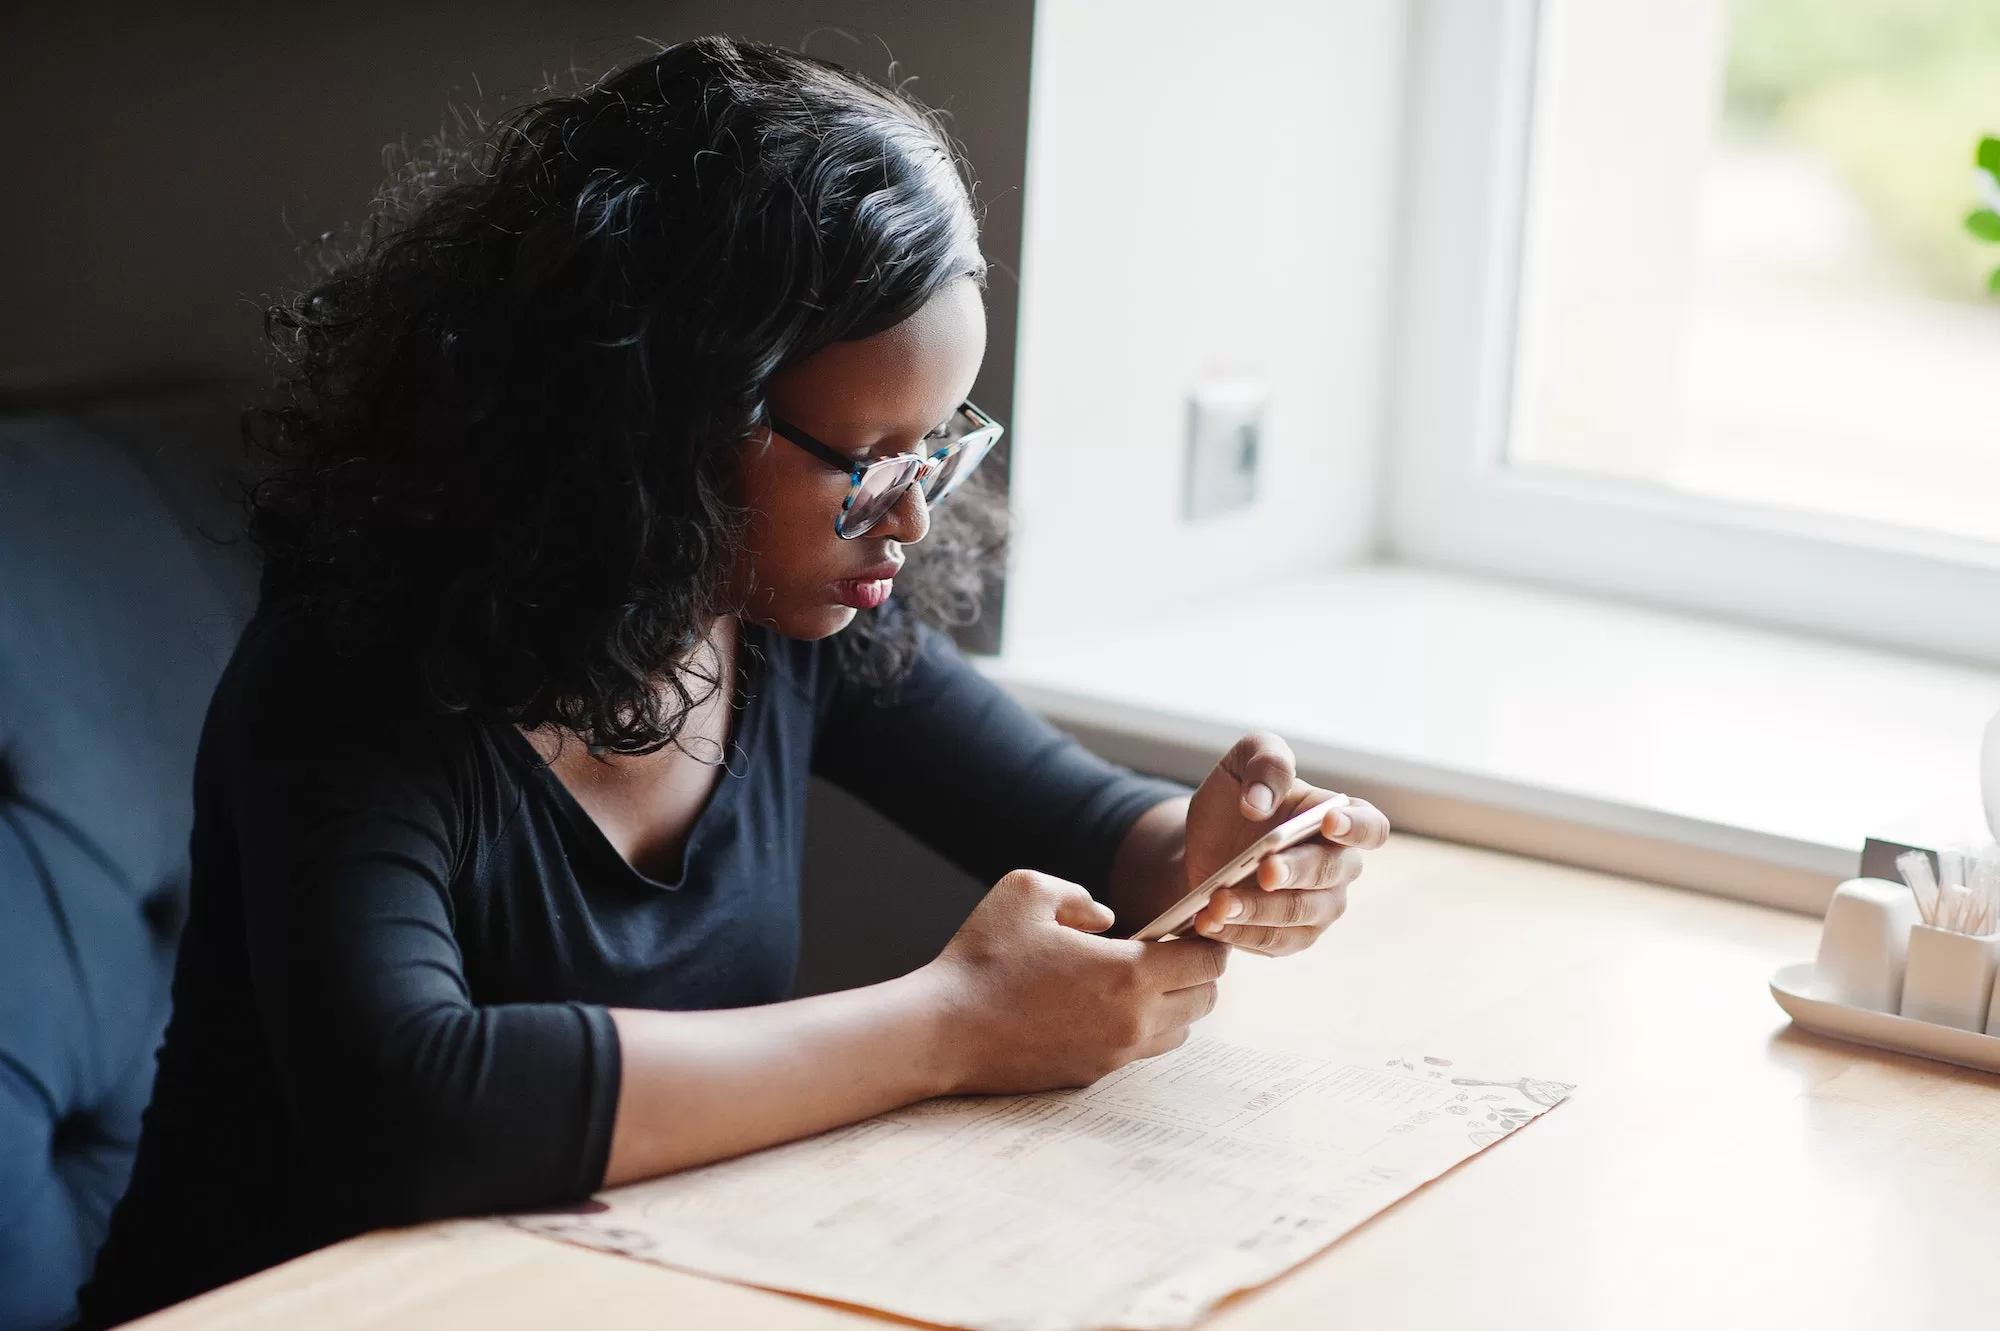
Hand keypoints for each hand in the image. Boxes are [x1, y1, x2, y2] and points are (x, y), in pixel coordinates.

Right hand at [923, 870, 1227, 1093]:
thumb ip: (1079, 896)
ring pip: (1178, 1032)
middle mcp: (1134, 1020)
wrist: (943, 1031)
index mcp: (1129, 972)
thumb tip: (1108, 918)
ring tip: (1132, 981)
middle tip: (1163, 951)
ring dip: (1171, 1004)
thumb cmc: (983, 958)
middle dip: (1195, 973)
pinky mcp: (1092, 1075)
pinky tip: (1098, 1006)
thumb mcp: (1026, 892)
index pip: (1207, 961)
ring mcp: (1115, 1054)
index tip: (1186, 927)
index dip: (1205, 939)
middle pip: (1204, 1000)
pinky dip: (1138, 1028)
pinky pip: (1139, 1051)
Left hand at [1182, 731, 1388, 956]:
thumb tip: (1260, 801)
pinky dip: (1239, 933)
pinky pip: (1272, 941)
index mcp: (1338, 818)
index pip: (1371, 827)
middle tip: (1263, 870)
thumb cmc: (1233, 800)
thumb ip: (1263, 762)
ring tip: (1217, 903)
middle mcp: (1338, 867)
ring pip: (1299, 914)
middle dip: (1296, 872)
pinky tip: (1209, 922)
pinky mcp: (1291, 937)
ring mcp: (1318, 907)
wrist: (1199, 846)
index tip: (1329, 823)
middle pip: (1330, 874)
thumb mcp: (1241, 764)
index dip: (1357, 828)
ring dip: (1258, 910)